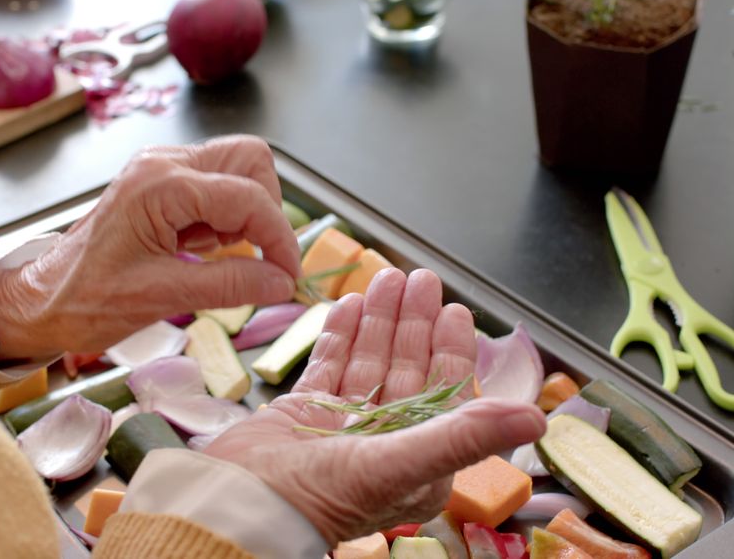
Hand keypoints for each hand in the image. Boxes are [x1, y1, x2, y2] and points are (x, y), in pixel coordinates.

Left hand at [0, 135, 301, 359]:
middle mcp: (162, 164)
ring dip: (248, 214)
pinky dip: (227, 219)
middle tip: (263, 259)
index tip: (289, 275)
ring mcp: (161, 170)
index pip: (247, 196)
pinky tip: (204, 251)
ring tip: (223, 257)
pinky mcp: (161, 185)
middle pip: (249, 160)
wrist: (41, 300)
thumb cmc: (85, 300)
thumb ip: (229, 285)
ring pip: (237, 169)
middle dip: (267, 210)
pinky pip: (215, 188)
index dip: (278, 238)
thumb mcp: (161, 296)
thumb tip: (282, 281)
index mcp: (159, 185)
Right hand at [205, 268, 546, 545]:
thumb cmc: (321, 496)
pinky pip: (329, 367)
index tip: (455, 310)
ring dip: (379, 320)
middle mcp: (383, 442)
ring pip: (368, 362)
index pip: (443, 394)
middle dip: (413, 323)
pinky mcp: (305, 414)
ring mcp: (342, 426)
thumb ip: (464, 436)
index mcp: (416, 462)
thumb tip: (537, 419)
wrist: (243, 502)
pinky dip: (340, 336)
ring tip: (385, 279)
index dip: (451, 350)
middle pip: (405, 369)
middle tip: (419, 279)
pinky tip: (348, 306)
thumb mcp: (400, 464)